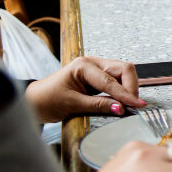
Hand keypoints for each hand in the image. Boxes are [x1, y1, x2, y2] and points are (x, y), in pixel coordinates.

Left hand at [24, 56, 143, 122]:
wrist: (34, 102)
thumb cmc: (46, 100)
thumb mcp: (72, 105)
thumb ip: (98, 105)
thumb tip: (120, 108)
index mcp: (83, 66)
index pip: (111, 80)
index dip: (126, 94)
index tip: (137, 105)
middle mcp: (92, 63)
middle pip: (123, 69)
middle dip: (131, 86)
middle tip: (134, 104)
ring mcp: (96, 69)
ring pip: (123, 73)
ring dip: (129, 88)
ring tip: (129, 104)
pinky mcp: (98, 77)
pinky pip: (117, 80)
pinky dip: (123, 90)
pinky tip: (123, 100)